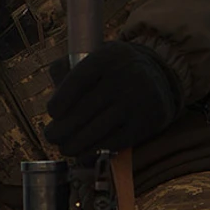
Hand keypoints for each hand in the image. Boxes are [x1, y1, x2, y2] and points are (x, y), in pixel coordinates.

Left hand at [46, 40, 179, 153]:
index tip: (52, 112)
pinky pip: (112, 143)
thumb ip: (67, 69)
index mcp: (108, 57)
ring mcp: (136, 101)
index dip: (60, 100)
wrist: (157, 78)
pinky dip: (93, 151)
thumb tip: (53, 95)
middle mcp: (125, 76)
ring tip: (64, 147)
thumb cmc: (113, 71)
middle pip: (83, 111)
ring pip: (95, 131)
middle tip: (51, 136)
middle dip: (61, 129)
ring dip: (74, 145)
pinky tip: (83, 152)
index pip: (77, 80)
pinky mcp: (145, 123)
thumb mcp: (95, 57)